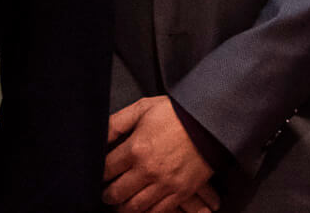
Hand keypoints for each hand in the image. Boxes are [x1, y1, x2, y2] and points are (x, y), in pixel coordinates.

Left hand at [104, 96, 220, 212]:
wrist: (212, 121)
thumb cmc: (178, 113)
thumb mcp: (144, 108)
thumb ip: (117, 122)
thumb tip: (98, 135)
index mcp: (136, 148)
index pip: (105, 170)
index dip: (99, 173)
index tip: (102, 173)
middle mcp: (148, 170)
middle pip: (115, 193)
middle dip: (107, 193)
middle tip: (108, 191)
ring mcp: (165, 184)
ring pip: (133, 207)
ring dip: (123, 206)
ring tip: (122, 200)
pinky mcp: (181, 192)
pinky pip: (157, 212)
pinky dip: (145, 212)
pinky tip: (142, 205)